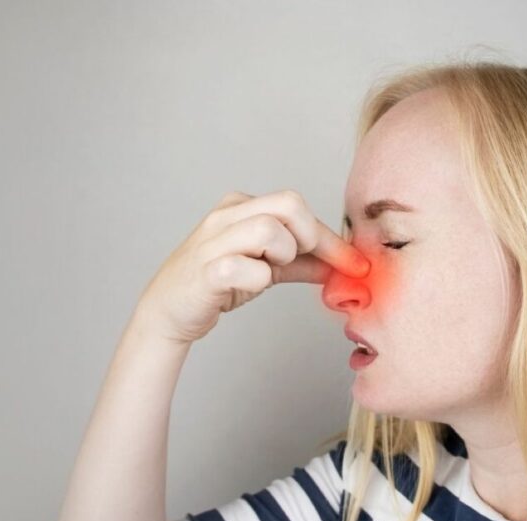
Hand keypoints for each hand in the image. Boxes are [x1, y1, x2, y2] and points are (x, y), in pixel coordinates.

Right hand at [132, 189, 368, 345]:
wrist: (169, 311)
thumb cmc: (217, 283)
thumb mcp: (266, 268)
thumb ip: (302, 262)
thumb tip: (342, 266)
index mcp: (242, 206)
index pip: (298, 207)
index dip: (332, 238)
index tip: (357, 264)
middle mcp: (226, 215)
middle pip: (290, 204)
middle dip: (310, 238)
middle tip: (302, 262)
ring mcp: (213, 240)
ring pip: (271, 231)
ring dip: (283, 256)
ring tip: (267, 271)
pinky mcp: (206, 270)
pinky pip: (248, 268)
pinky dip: (259, 280)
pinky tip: (248, 286)